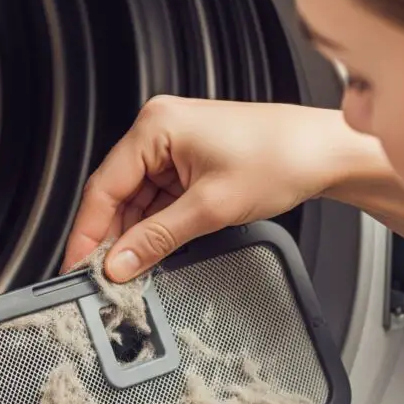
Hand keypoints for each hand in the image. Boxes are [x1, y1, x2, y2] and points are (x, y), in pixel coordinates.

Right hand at [62, 97, 351, 278]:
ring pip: (138, 200)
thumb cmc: (280, 158)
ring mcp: (174, 146)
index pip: (104, 186)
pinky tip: (152, 251)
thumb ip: (157, 239)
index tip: (78, 265)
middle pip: (118, 194)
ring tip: (130, 270)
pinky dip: (155, 227)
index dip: (88, 232)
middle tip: (105, 277)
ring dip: (134, 235)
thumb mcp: (210, 208)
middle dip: (112, 237)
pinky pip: (159, 199)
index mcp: (155, 126)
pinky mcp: (190, 162)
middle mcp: (159, 130)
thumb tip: (118, 263)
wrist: (324, 153)